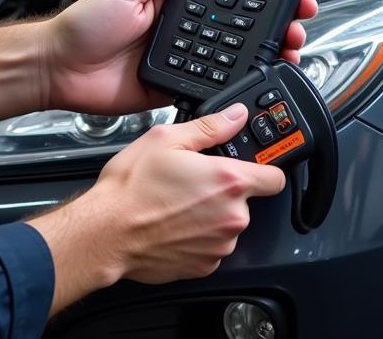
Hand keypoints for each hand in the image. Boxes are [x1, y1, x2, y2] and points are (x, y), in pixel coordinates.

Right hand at [28, 104, 284, 309]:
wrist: (107, 232)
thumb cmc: (132, 187)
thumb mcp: (166, 139)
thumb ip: (210, 127)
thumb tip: (236, 116)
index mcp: (227, 181)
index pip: (275, 177)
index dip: (265, 168)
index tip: (251, 165)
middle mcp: (231, 217)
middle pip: (245, 199)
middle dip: (224, 189)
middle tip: (192, 179)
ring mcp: (219, 245)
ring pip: (227, 223)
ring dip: (211, 213)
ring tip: (176, 201)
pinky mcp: (205, 266)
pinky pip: (211, 245)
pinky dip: (197, 235)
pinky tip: (172, 222)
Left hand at [39, 0, 317, 114]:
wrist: (59, 70)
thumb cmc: (81, 26)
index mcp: (170, 0)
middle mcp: (179, 28)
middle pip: (236, 25)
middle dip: (271, 23)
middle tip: (298, 23)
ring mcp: (179, 58)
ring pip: (230, 56)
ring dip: (261, 54)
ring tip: (288, 51)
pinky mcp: (173, 86)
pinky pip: (208, 86)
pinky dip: (232, 87)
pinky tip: (256, 84)